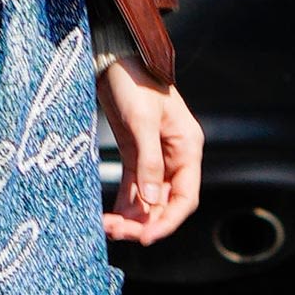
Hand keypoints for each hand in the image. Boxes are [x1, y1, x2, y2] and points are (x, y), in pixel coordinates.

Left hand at [97, 56, 202, 244]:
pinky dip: (124, 201)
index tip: (145, 237)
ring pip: (147, 197)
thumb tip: (151, 199)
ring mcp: (154, 155)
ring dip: (131, 215)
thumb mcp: (141, 122)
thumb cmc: (134, 82)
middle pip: (164, 202)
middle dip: (143, 221)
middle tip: (116, 232)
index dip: (167, 220)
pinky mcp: (134, 151)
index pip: (185, 197)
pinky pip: (133, 185)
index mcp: (187, 148)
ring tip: (107, 227)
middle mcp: (175, 156)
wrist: (114, 57)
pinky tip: (109, 215)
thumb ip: (148, 161)